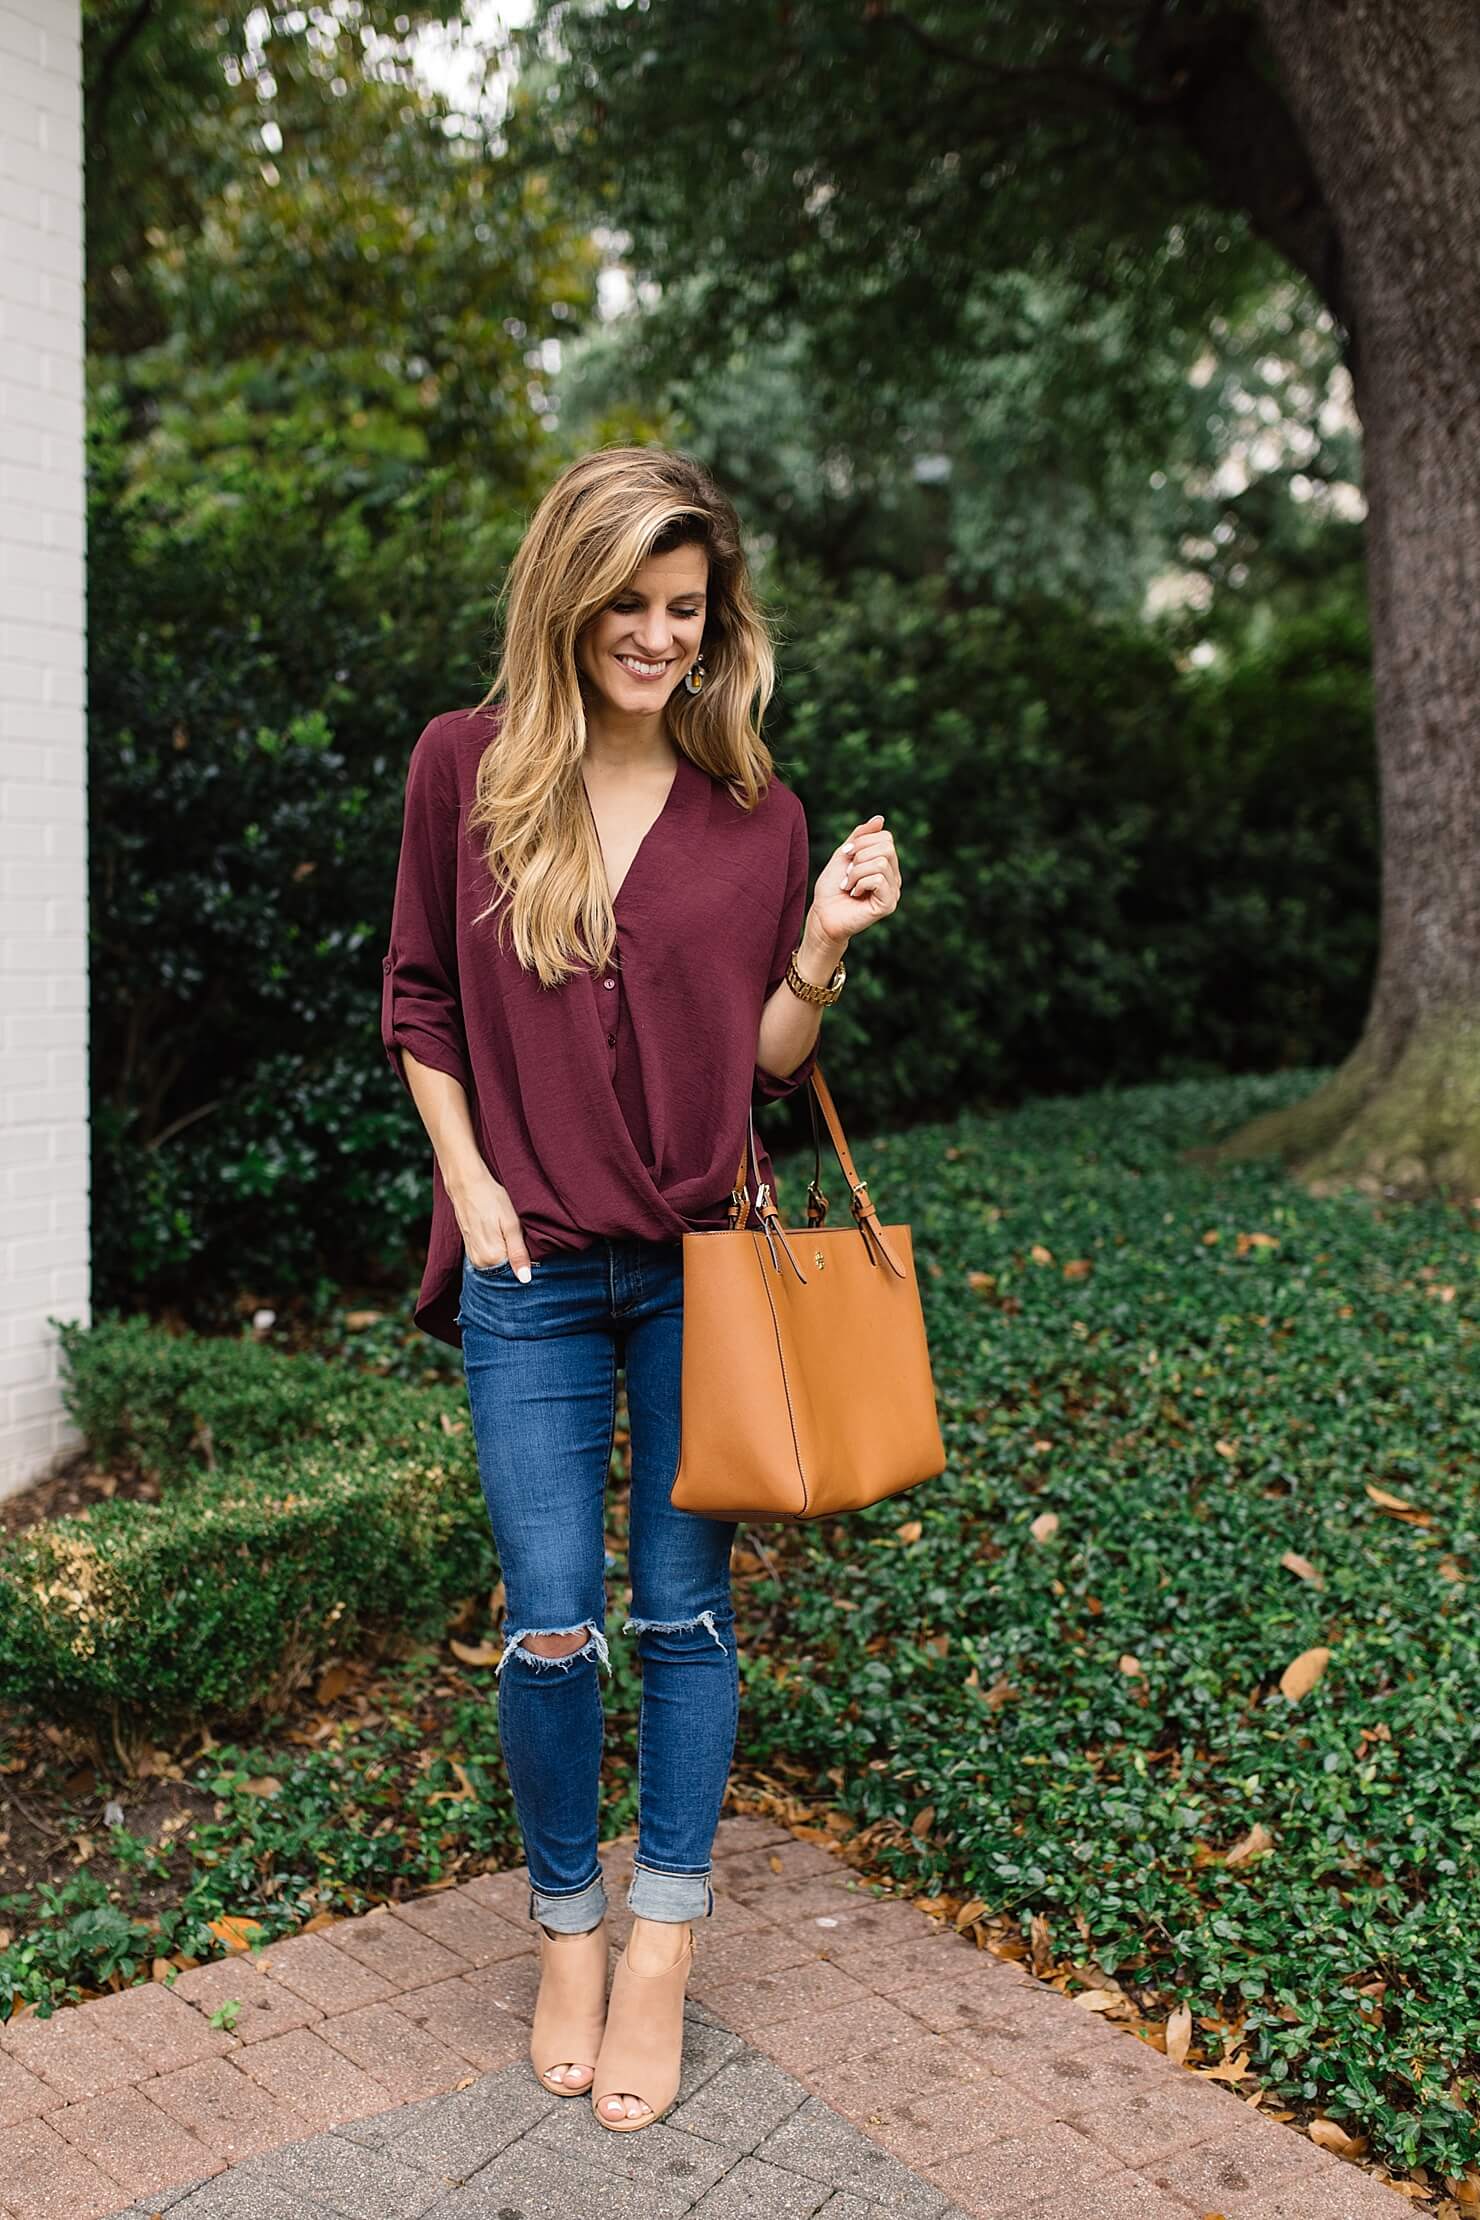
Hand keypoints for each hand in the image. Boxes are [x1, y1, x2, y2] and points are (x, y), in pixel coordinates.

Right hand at [453, 1173, 532, 1279]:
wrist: (467, 1185)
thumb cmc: (492, 1200)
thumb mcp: (511, 1224)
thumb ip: (518, 1253)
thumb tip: (525, 1279)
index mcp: (492, 1258)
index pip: (516, 1274)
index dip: (528, 1263)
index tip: (532, 1250)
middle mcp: (480, 1262)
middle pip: (506, 1271)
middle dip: (517, 1261)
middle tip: (522, 1239)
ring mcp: (473, 1257)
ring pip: (498, 1265)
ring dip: (508, 1256)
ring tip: (510, 1236)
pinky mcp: (470, 1250)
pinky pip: (489, 1259)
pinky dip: (498, 1252)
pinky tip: (502, 1238)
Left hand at [808, 814, 899, 946]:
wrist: (822, 915)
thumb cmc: (831, 888)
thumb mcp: (844, 855)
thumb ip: (861, 837)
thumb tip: (880, 819)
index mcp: (886, 864)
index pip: (886, 837)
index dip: (862, 841)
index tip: (846, 854)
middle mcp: (894, 877)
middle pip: (886, 847)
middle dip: (860, 855)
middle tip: (848, 873)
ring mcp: (893, 891)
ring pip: (880, 862)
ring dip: (856, 872)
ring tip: (848, 885)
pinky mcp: (889, 904)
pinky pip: (878, 879)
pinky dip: (860, 883)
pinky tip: (854, 894)